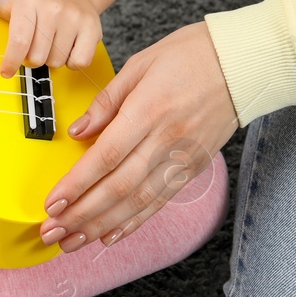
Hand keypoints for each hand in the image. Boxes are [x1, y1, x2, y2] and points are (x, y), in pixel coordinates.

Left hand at [0, 0, 102, 76]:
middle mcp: (52, 8)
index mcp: (28, 3)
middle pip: (37, 57)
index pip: (19, 42)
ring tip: (52, 41)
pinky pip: (78, 63)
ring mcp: (74, 18)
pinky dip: (72, 62)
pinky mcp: (93, 28)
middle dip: (34, 56)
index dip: (11, 61)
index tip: (5, 71)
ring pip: (57, 61)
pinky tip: (68, 45)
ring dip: (53, 59)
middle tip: (36, 42)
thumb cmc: (31, 3)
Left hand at [38, 21, 237, 252]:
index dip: (76, 184)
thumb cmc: (191, 55)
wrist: (243, 64)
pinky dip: (134, 222)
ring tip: (73, 242)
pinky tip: (111, 236)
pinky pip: (160, 201)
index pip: (106, 156)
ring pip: (137, 202)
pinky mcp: (194, 168)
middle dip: (81, 215)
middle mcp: (167, 140)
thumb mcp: (141, 63)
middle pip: (118, 187)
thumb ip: (107, 101)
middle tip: (51, 232)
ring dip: (101, 226)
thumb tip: (78, 131)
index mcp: (149, 110)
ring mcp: (183, 158)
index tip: (52, 204)